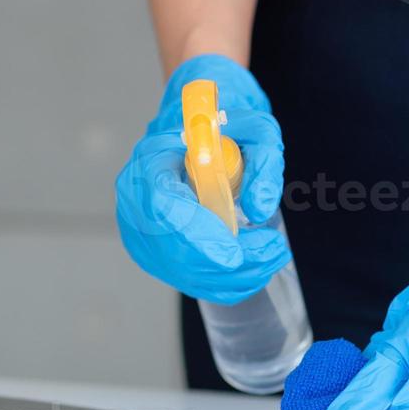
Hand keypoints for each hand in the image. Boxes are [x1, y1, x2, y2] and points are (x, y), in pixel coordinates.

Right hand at [116, 54, 289, 304]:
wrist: (196, 133)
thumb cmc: (223, 128)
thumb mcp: (255, 128)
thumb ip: (265, 161)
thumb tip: (260, 209)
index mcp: (150, 162)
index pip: (163, 207)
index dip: (197, 234)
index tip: (236, 253)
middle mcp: (135, 200)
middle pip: (173, 251)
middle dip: (228, 263)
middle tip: (273, 252)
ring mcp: (138, 230)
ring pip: (183, 272)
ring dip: (232, 276)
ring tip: (271, 256)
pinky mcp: (151, 252)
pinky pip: (185, 278)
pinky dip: (222, 282)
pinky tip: (251, 268)